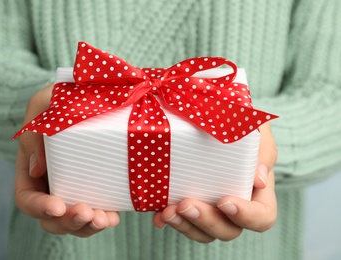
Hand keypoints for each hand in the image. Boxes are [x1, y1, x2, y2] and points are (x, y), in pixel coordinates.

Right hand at [14, 84, 119, 236]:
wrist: (91, 93)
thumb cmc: (62, 96)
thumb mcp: (43, 104)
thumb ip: (34, 131)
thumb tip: (36, 169)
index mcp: (32, 169)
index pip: (27, 199)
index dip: (39, 208)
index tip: (57, 206)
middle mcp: (52, 184)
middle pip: (52, 219)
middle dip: (69, 222)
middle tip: (88, 214)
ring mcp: (76, 188)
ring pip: (75, 220)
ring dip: (89, 226)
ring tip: (106, 220)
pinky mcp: (98, 187)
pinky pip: (98, 211)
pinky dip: (105, 218)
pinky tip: (116, 216)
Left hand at [152, 123, 276, 242]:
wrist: (210, 109)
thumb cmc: (238, 119)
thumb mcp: (255, 127)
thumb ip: (262, 149)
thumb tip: (258, 180)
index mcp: (256, 190)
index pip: (262, 217)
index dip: (247, 217)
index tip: (224, 200)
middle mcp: (234, 203)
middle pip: (228, 230)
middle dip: (206, 221)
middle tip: (185, 204)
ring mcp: (209, 206)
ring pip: (203, 232)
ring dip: (184, 226)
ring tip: (167, 212)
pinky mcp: (187, 201)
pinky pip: (180, 221)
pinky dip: (168, 221)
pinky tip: (157, 215)